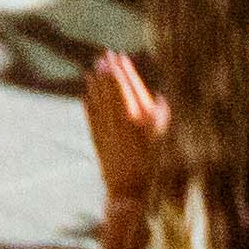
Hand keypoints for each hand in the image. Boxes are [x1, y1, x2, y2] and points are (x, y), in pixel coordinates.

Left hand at [85, 48, 172, 196]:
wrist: (130, 191)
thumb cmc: (153, 165)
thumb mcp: (163, 139)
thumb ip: (161, 116)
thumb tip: (161, 98)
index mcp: (135, 116)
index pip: (127, 86)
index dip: (122, 71)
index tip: (118, 58)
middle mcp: (118, 120)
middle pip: (110, 91)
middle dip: (106, 72)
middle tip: (103, 57)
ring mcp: (105, 130)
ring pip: (98, 102)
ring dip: (95, 85)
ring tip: (92, 71)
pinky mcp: (97, 141)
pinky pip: (91, 118)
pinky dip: (88, 105)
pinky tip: (85, 96)